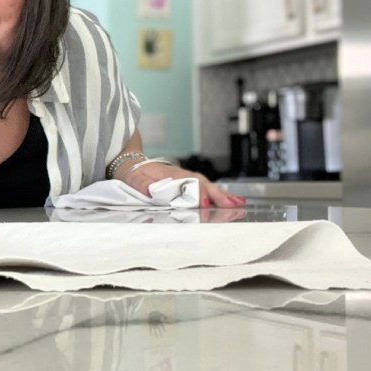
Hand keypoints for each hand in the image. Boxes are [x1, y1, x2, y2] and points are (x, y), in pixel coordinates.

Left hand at [117, 160, 245, 208]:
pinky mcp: (189, 184)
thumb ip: (142, 186)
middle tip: (230, 206)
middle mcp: (182, 176)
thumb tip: (150, 192)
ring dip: (222, 195)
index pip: (186, 184)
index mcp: (169, 175)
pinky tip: (233, 202)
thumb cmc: (135, 174)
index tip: (204, 203)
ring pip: (207, 186)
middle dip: (216, 195)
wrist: (132, 164)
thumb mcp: (134, 179)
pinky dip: (220, 194)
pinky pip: (207, 188)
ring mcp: (187, 179)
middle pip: (202, 184)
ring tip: (237, 204)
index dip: (195, 194)